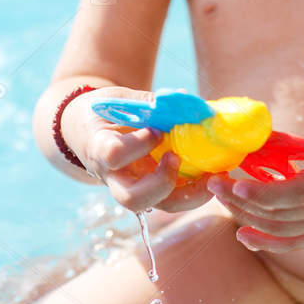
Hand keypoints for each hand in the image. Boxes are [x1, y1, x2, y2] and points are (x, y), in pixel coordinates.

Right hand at [74, 91, 214, 213]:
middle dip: (162, 183)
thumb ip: (145, 102)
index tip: (156, 130)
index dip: (138, 145)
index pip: (114, 156)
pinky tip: (215, 176)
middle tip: (176, 158)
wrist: (88, 133)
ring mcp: (135, 187)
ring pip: (160, 205)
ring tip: (212, 174)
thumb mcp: (116, 100)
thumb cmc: (102, 113)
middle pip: (133, 199)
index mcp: (99, 149)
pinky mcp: (152, 190)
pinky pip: (175, 198)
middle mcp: (115, 177)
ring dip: (190, 194)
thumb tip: (181, 98)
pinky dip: (197, 191)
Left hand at [209, 49, 303, 252]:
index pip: (296, 194)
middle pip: (280, 213)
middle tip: (212, 182)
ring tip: (219, 198)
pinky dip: (268, 242)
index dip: (264, 193)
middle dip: (241, 201)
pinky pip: (293, 242)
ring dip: (248, 218)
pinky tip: (242, 233)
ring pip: (281, 230)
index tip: (236, 184)